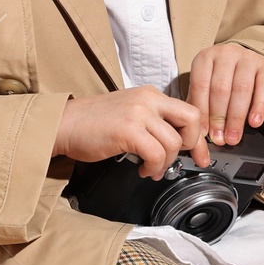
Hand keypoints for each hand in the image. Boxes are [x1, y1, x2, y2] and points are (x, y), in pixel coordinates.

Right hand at [54, 86, 210, 178]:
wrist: (63, 124)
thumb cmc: (91, 123)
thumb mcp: (129, 113)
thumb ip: (152, 121)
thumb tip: (175, 143)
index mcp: (150, 94)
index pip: (189, 110)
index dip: (198, 136)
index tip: (199, 154)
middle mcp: (147, 99)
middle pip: (191, 119)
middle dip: (192, 145)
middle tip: (179, 159)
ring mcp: (138, 113)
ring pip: (174, 143)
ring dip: (165, 163)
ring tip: (150, 168)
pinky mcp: (128, 130)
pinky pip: (156, 154)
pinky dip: (153, 168)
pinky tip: (142, 169)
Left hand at [188, 44, 263, 146]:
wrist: (250, 72)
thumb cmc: (224, 84)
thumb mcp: (207, 92)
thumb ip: (200, 110)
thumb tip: (197, 137)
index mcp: (206, 57)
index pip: (200, 85)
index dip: (202, 112)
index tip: (203, 133)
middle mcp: (226, 53)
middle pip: (220, 88)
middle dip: (219, 117)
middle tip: (219, 138)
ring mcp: (248, 58)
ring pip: (241, 89)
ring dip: (236, 117)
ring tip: (233, 137)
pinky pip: (263, 89)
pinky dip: (259, 108)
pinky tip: (254, 123)